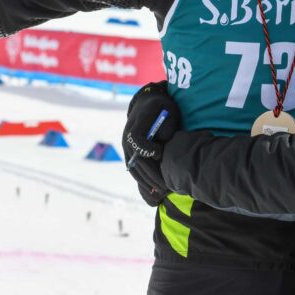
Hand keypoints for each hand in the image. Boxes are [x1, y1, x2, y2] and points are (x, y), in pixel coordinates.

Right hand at [122, 81, 180, 205]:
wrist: (147, 103)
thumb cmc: (162, 107)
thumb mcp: (168, 111)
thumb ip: (166, 127)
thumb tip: (161, 144)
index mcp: (136, 125)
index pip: (137, 141)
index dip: (148, 149)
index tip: (160, 153)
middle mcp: (127, 137)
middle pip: (136, 160)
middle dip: (151, 175)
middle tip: (165, 186)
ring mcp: (126, 146)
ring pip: (133, 168)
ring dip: (146, 181)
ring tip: (161, 191)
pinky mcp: (129, 153)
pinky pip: (133, 169)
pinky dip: (142, 180)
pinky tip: (153, 189)